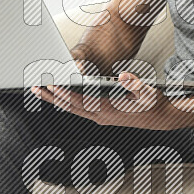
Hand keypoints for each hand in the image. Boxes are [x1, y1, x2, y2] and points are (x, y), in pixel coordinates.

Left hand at [30, 71, 187, 130]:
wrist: (160, 117)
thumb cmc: (153, 103)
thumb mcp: (148, 91)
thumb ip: (135, 83)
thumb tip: (124, 76)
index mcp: (109, 109)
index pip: (81, 101)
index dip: (66, 93)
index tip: (52, 85)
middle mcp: (101, 116)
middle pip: (70, 106)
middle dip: (51, 96)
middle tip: (33, 87)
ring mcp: (100, 118)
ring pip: (71, 109)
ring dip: (54, 100)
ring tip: (39, 91)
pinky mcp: (101, 116)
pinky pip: (78, 109)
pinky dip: (65, 102)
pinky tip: (56, 96)